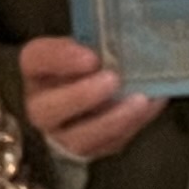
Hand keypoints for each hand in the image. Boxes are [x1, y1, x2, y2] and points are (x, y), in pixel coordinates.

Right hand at [16, 32, 157, 161]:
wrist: (93, 92)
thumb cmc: (89, 61)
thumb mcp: (86, 44)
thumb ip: (97, 41)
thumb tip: (131, 39)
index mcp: (36, 68)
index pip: (36, 59)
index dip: (62, 58)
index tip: (90, 56)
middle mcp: (42, 105)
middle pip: (47, 109)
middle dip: (81, 96)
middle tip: (112, 80)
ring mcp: (63, 134)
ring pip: (78, 138)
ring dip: (111, 120)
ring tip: (140, 101)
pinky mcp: (90, 149)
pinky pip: (108, 144)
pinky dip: (133, 125)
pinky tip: (152, 105)